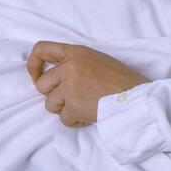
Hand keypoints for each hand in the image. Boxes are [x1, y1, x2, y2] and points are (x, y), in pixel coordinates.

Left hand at [27, 41, 151, 127]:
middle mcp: (69, 67)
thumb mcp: (98, 60)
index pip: (41, 49)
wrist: (137, 98)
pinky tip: (90, 115)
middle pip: (41, 84)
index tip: (36, 76)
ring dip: (65, 109)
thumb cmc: (123, 81)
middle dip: (54, 95)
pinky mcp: (73, 106)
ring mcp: (70, 87)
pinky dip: (75, 121)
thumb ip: (76, 63)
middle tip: (71, 99)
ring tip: (85, 107)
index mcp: (76, 53)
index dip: (33, 64)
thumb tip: (56, 77)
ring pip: (50, 104)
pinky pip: (64, 119)